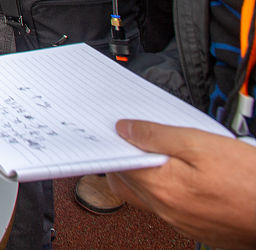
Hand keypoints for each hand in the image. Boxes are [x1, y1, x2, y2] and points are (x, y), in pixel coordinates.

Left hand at [105, 119, 255, 248]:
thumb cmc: (250, 181)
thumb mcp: (202, 143)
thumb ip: (159, 135)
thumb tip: (126, 130)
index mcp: (162, 188)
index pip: (117, 164)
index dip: (115, 143)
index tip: (119, 129)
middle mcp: (166, 211)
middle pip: (127, 181)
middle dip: (127, 158)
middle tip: (139, 137)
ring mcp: (181, 223)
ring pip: (147, 195)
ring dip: (147, 174)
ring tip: (167, 152)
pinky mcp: (197, 228)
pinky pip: (169, 206)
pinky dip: (167, 189)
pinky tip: (185, 174)